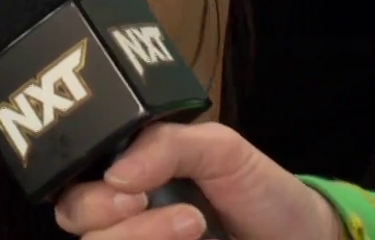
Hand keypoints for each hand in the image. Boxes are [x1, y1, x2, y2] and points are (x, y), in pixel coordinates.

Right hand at [53, 123, 343, 239]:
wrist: (304, 239)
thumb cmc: (260, 193)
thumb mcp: (221, 150)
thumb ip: (166, 145)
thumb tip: (115, 174)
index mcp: (125, 177)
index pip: (70, 182)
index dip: (85, 187)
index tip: (125, 187)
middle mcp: (123, 219)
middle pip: (72, 219)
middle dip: (106, 214)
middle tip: (156, 204)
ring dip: (141, 237)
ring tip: (196, 226)